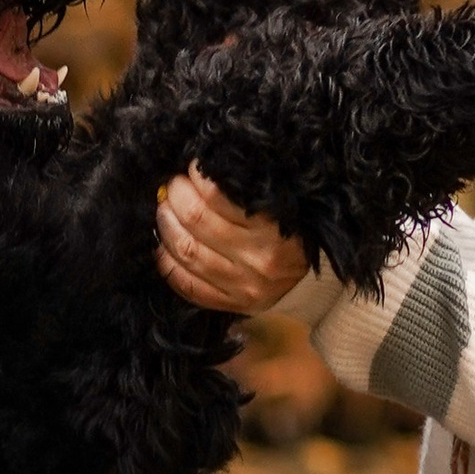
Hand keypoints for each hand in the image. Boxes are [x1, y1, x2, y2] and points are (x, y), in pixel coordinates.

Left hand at [156, 169, 309, 312]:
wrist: (311, 285)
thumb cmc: (291, 235)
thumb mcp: (281, 208)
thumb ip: (246, 192)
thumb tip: (201, 170)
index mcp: (273, 229)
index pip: (217, 196)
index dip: (196, 178)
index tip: (192, 169)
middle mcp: (258, 261)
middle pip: (196, 221)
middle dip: (176, 197)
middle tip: (173, 186)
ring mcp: (243, 287)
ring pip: (187, 251)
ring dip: (166, 225)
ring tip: (165, 210)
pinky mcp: (231, 305)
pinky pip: (187, 285)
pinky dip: (167, 263)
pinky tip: (164, 246)